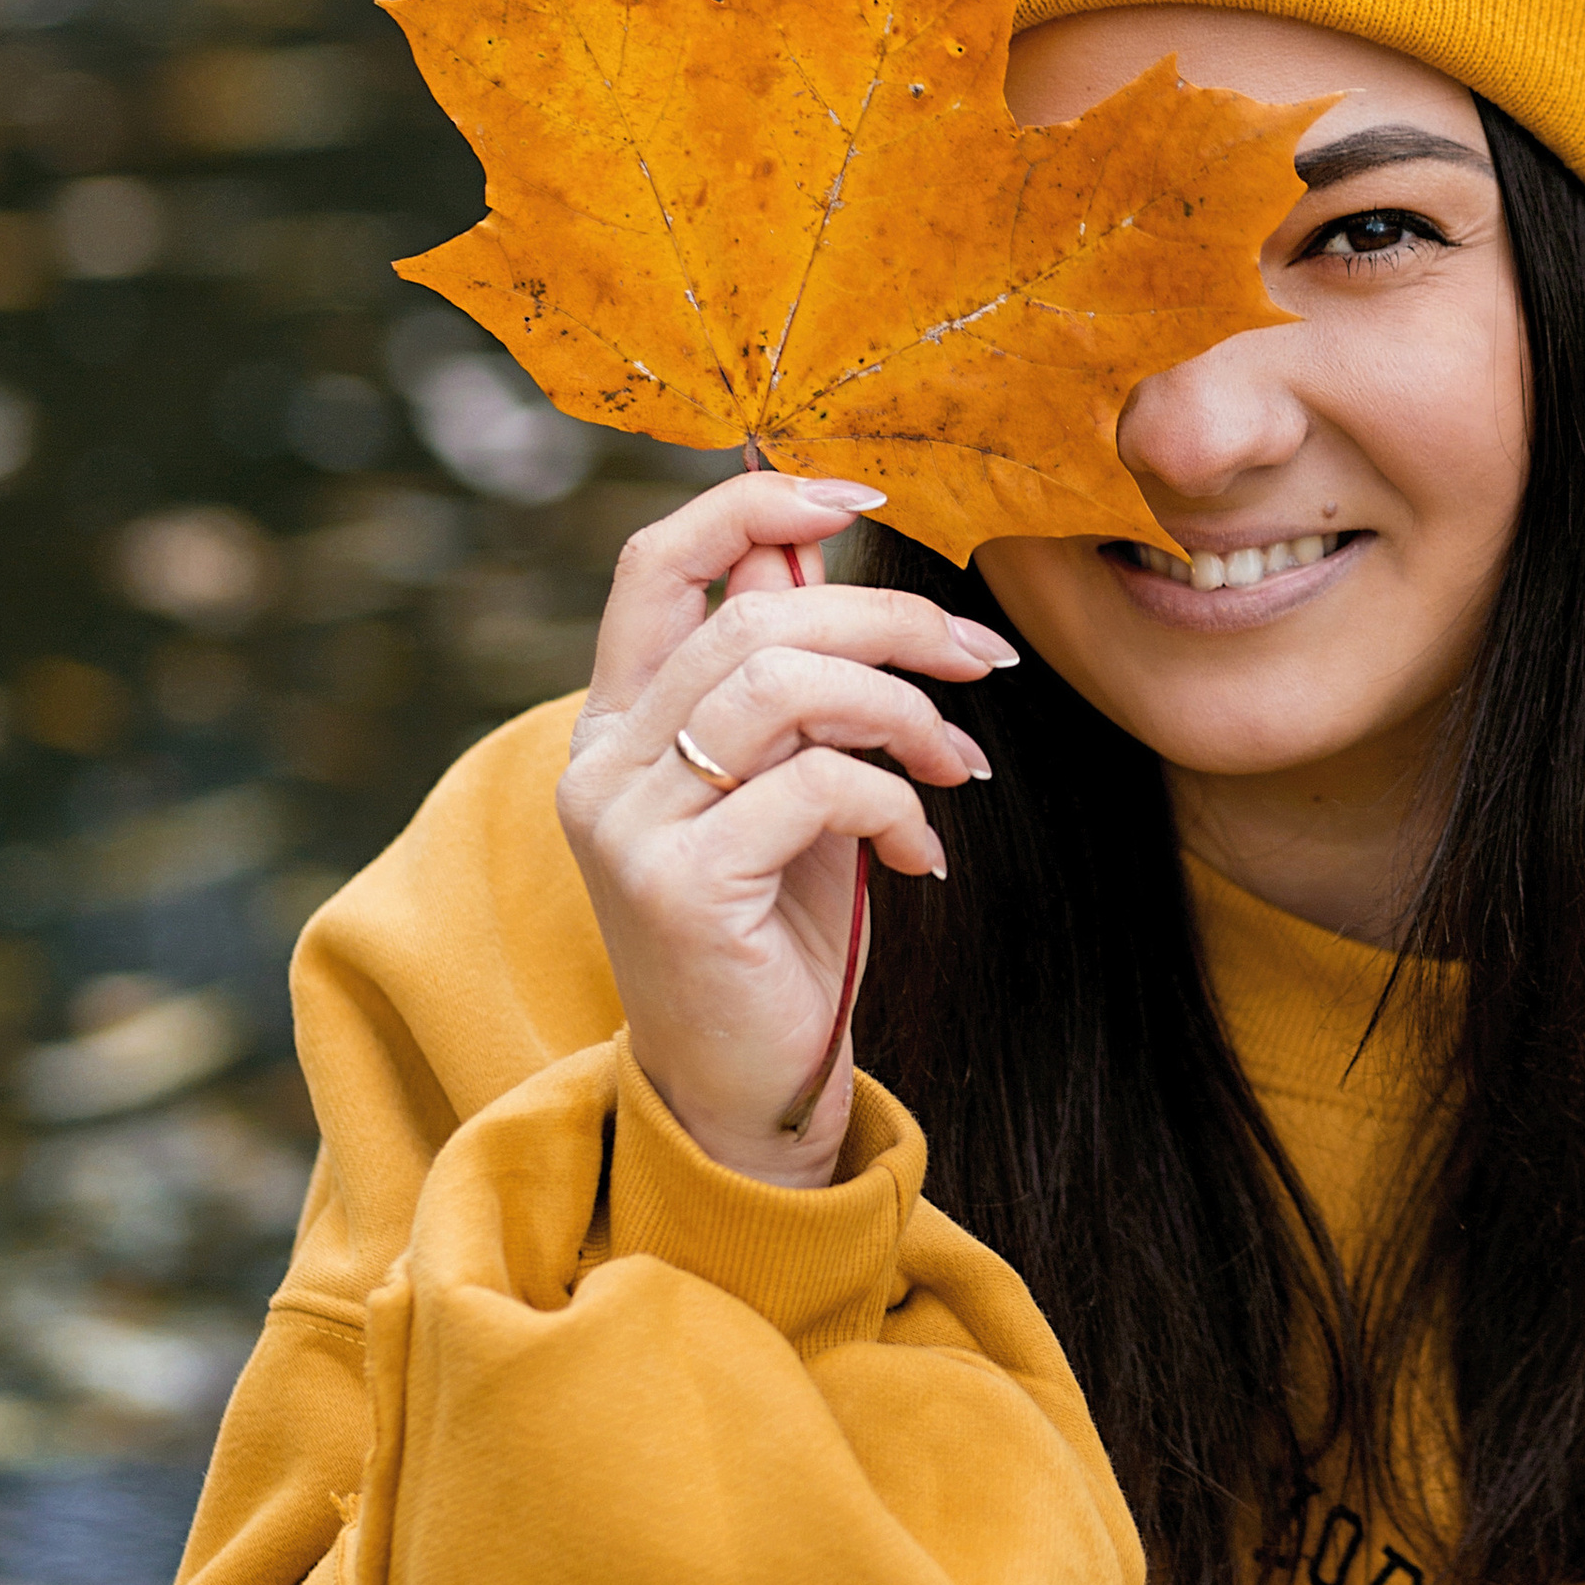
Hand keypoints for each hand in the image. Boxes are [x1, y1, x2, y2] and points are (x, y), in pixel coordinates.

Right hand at [557, 468, 1015, 1186]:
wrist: (747, 1089)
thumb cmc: (779, 927)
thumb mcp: (787, 779)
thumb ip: (786, 666)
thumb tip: (818, 535)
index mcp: (616, 718)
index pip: (656, 560)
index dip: (757, 504)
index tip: (866, 495)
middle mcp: (601, 761)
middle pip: (753, 617)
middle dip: (891, 618)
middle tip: (983, 658)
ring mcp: (629, 825)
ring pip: (781, 684)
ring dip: (903, 708)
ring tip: (960, 762)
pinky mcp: (680, 888)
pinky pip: (817, 786)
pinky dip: (898, 804)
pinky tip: (926, 856)